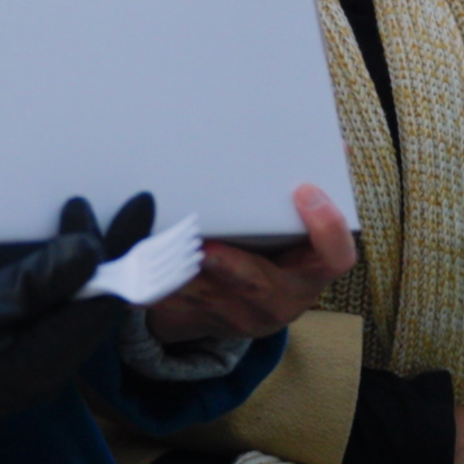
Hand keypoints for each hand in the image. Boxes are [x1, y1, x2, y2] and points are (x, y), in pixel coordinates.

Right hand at [0, 195, 133, 463]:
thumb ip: (41, 280)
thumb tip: (92, 250)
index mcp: (50, 356)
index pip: (109, 296)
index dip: (129, 249)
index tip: (140, 207)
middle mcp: (48, 369)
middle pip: (97, 304)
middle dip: (112, 254)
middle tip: (119, 209)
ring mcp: (27, 372)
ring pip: (74, 312)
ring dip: (84, 267)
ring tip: (82, 225)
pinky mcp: (6, 369)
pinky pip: (52, 321)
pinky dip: (60, 286)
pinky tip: (46, 270)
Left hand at [143, 184, 357, 344]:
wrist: (243, 308)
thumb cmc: (275, 255)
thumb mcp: (300, 232)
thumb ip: (310, 195)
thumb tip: (334, 143)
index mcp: (310, 272)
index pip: (335, 256)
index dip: (325, 226)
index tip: (304, 190)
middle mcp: (279, 299)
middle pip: (259, 287)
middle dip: (229, 266)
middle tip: (203, 246)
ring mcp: (238, 316)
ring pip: (206, 298)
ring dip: (178, 276)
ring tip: (153, 249)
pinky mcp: (201, 320)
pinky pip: (173, 307)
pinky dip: (149, 289)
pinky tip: (128, 272)